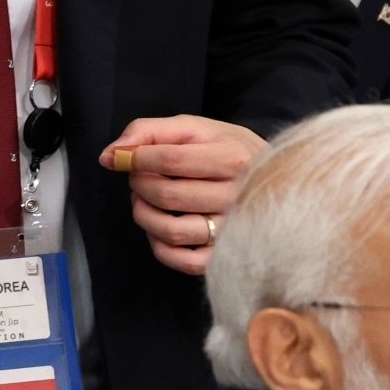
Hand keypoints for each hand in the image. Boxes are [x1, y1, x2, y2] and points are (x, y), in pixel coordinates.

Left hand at [101, 115, 265, 276]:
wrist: (279, 182)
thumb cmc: (230, 151)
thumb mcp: (196, 128)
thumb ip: (150, 131)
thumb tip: (109, 155)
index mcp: (234, 159)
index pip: (169, 161)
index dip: (135, 159)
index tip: (123, 158)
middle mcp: (238, 197)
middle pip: (167, 195)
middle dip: (139, 184)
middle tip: (140, 178)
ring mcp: (235, 231)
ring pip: (173, 231)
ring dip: (144, 215)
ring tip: (145, 202)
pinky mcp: (228, 255)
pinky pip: (185, 261)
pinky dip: (161, 248)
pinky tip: (160, 230)